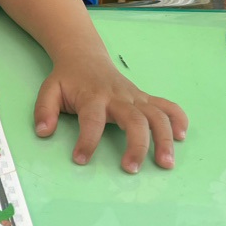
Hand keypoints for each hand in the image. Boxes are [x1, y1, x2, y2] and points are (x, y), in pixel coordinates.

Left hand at [32, 53, 187, 172]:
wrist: (84, 56)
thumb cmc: (67, 79)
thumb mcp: (49, 90)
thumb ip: (44, 110)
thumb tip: (43, 132)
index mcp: (92, 97)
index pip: (92, 120)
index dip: (86, 141)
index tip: (80, 159)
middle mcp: (118, 97)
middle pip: (135, 119)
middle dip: (136, 145)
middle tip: (131, 169)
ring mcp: (134, 97)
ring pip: (157, 115)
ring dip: (165, 139)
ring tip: (165, 163)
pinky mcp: (144, 97)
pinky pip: (167, 105)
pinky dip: (178, 119)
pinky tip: (182, 136)